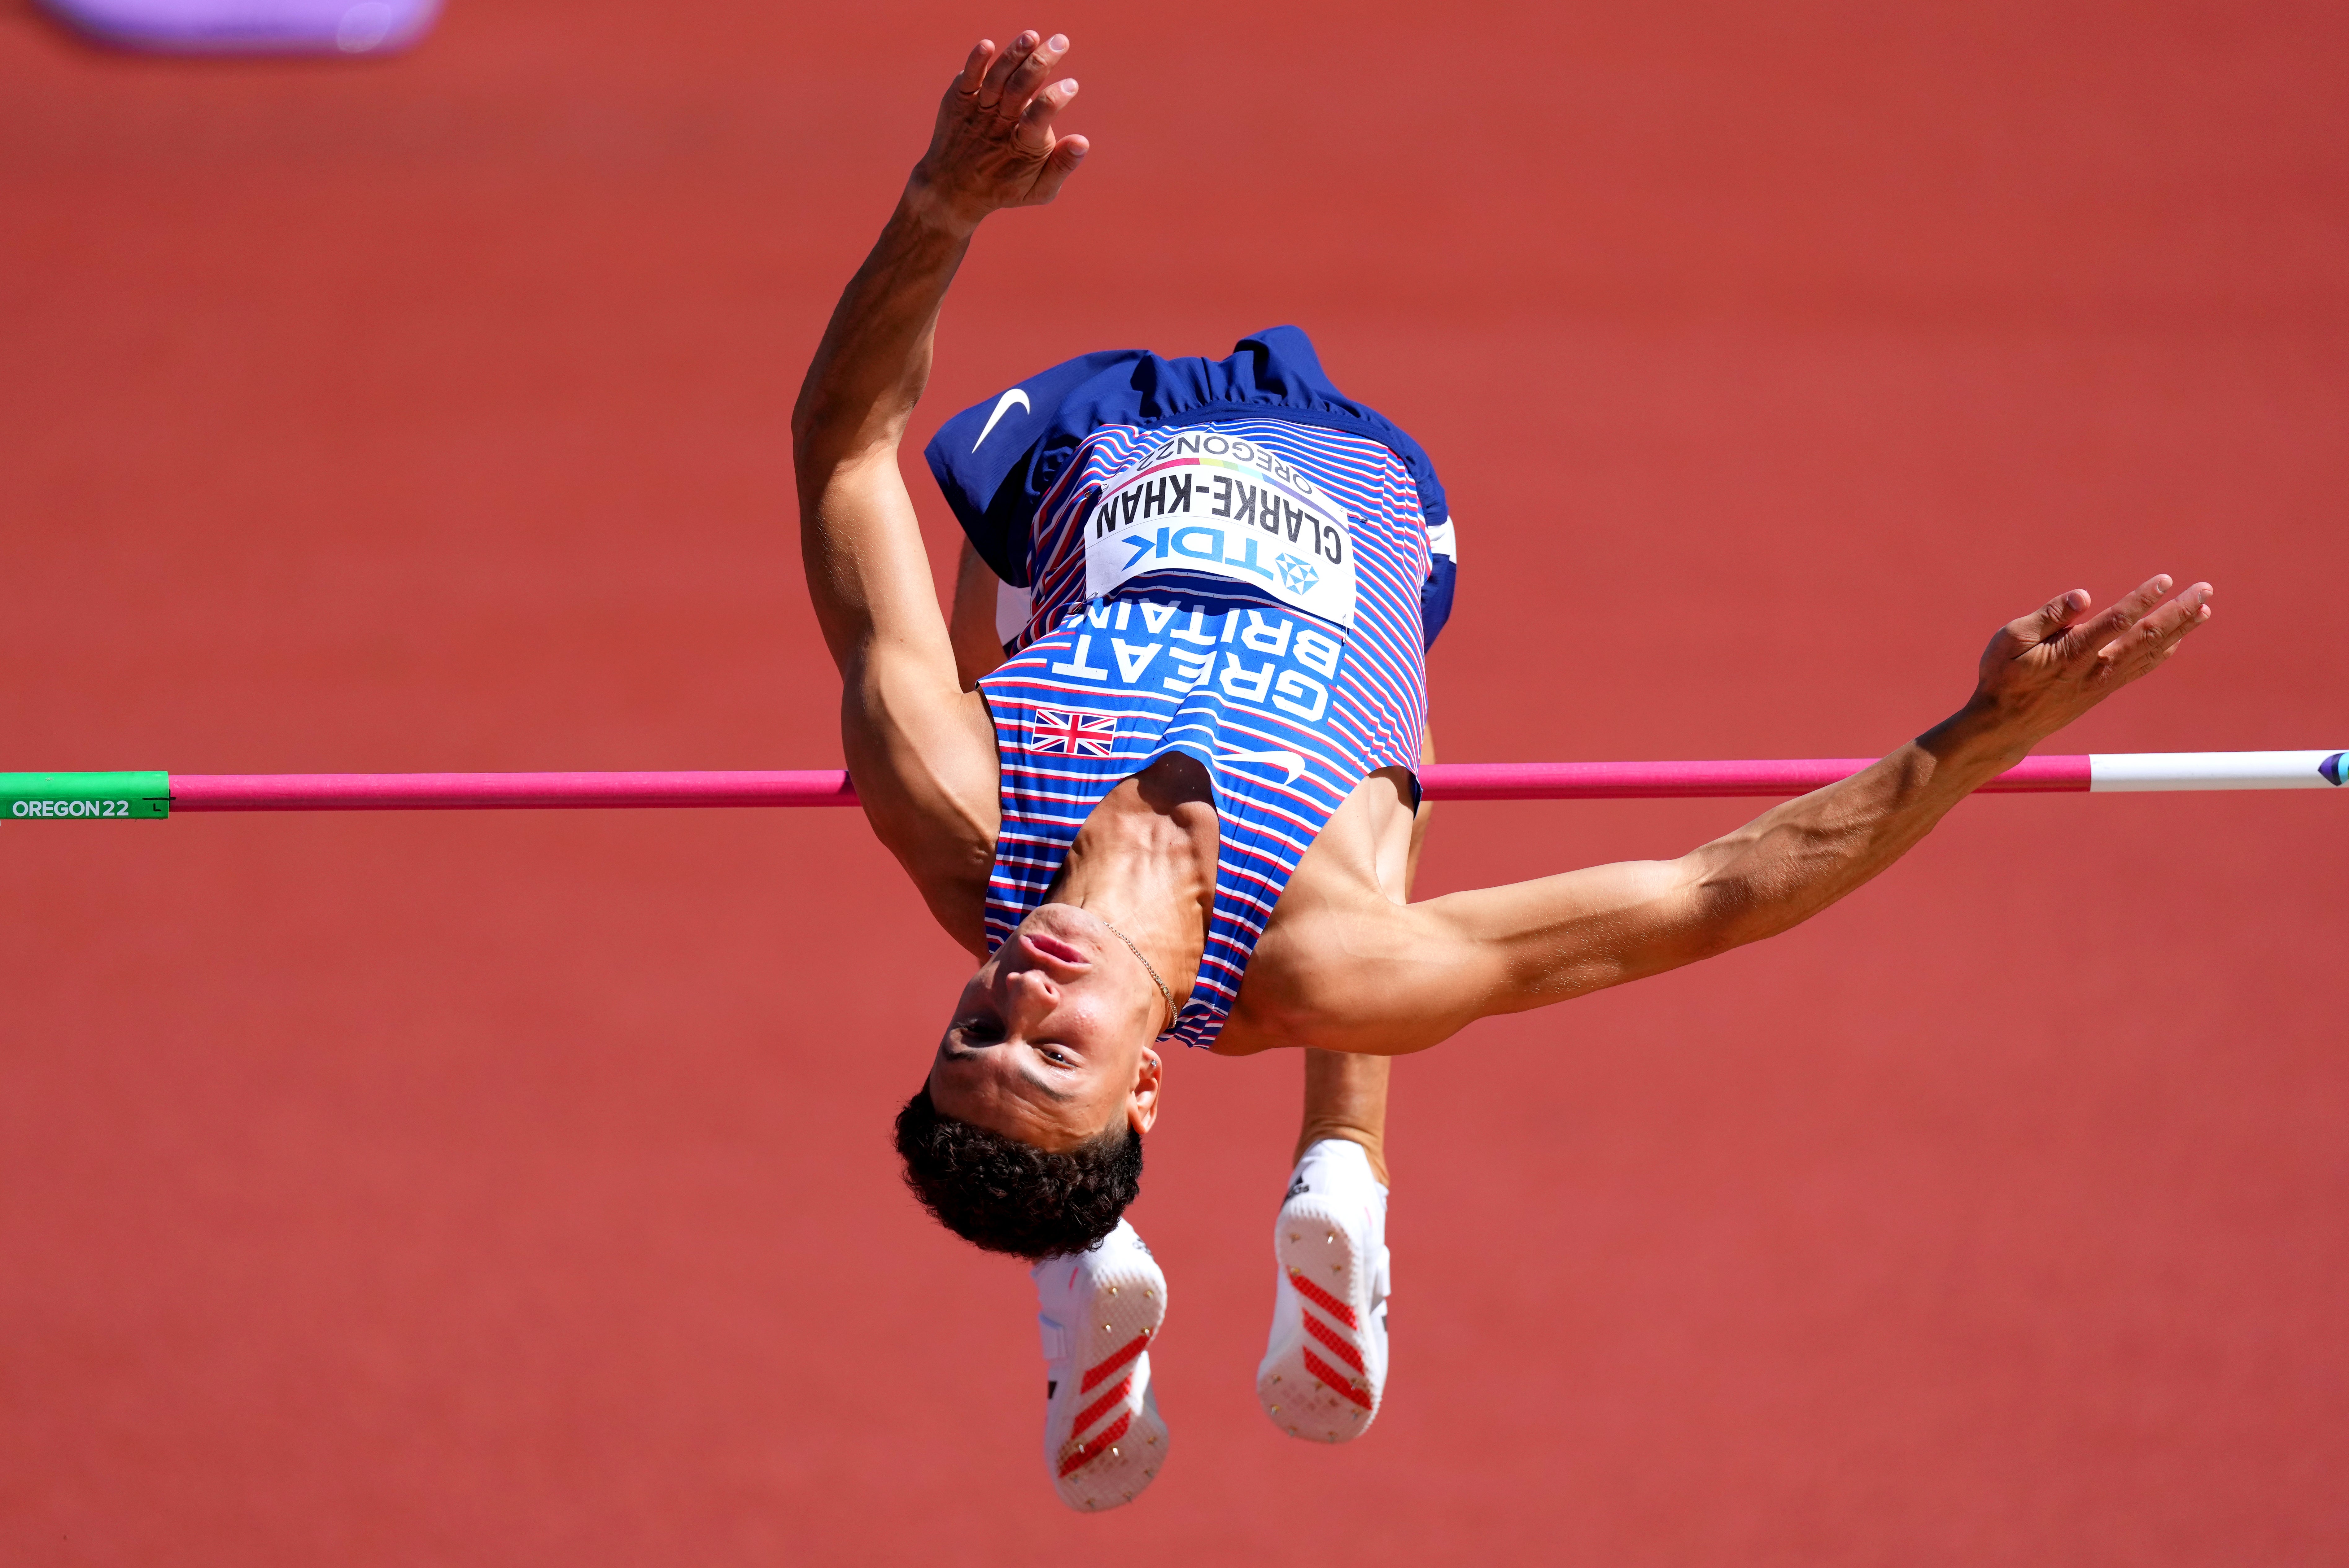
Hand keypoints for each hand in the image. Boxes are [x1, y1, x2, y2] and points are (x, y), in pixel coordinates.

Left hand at [906, 32, 1087, 234]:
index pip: (1037, 119)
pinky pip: (967, 79)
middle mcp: (997, 127)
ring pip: (996, 80)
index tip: (1071, 85)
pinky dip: (976, 62)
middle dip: (1040, 64)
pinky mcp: (959, 100)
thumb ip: (1061, 166)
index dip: (1053, 102)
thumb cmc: (1003, 188)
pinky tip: (987, 45)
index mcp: (1021, 148)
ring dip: (1013, 55)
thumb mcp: (1038, 190)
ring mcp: (977, 112)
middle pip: (1018, 90)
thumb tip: (1083, 142)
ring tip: (1032, 36)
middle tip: (1061, 41)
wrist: (950, 189)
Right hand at [1958, 574, 2214, 752]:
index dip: (2142, 599)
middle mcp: (2095, 669)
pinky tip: (2178, 639)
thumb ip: (2048, 616)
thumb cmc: (2002, 677)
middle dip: (2178, 611)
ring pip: (2151, 652)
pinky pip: (2142, 668)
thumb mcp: (2010, 640)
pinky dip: (2164, 651)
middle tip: (2205, 589)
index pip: (2116, 621)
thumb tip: (2084, 596)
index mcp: (2072, 653)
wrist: (2003, 726)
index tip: (2165, 580)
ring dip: (2180, 629)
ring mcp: (2103, 682)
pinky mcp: (2103, 689)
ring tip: (2204, 609)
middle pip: (2147, 636)